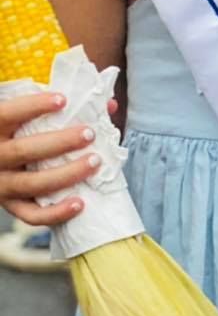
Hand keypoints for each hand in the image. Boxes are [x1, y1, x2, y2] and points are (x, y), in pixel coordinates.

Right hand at [0, 92, 116, 225]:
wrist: (1, 165)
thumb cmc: (23, 132)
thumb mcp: (29, 116)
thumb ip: (63, 107)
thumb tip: (109, 104)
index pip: (6, 114)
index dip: (32, 107)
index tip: (63, 100)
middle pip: (22, 151)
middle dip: (59, 142)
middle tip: (89, 134)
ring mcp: (1, 185)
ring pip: (30, 184)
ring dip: (65, 174)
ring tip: (95, 161)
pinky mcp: (12, 206)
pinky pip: (31, 215)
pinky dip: (56, 212)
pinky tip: (80, 203)